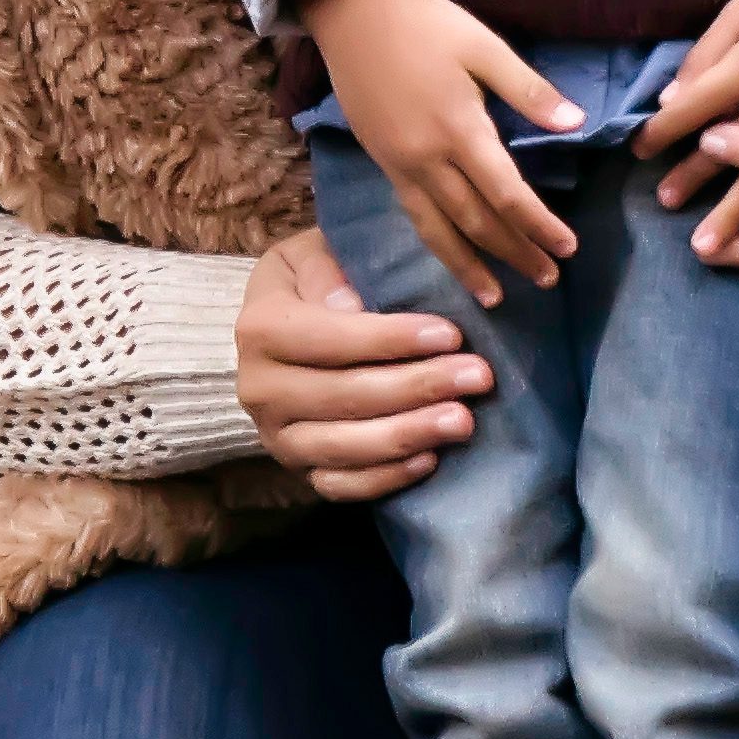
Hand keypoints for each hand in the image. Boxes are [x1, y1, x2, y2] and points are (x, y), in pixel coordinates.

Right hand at [232, 226, 492, 503]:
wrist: (285, 328)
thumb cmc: (318, 279)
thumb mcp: (316, 252)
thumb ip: (331, 269)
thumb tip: (351, 303)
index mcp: (260, 328)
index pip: (328, 338)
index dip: (390, 339)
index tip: (451, 334)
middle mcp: (259, 388)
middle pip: (343, 395)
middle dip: (417, 386)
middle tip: (479, 376)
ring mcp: (276, 437)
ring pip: (344, 446)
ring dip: (409, 434)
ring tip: (464, 420)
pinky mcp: (299, 471)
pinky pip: (341, 486)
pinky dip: (386, 478)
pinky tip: (431, 459)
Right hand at [302, 0, 578, 308]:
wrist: (354, 13)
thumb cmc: (426, 25)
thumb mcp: (484, 46)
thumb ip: (529, 90)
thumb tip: (577, 124)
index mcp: (459, 129)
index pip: (506, 193)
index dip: (539, 225)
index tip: (568, 247)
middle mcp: (427, 158)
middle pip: (476, 221)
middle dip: (515, 253)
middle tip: (548, 281)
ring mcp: (400, 165)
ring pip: (439, 230)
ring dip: (470, 267)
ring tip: (497, 296)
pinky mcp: (384, 163)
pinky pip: (415, 216)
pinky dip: (437, 245)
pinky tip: (453, 258)